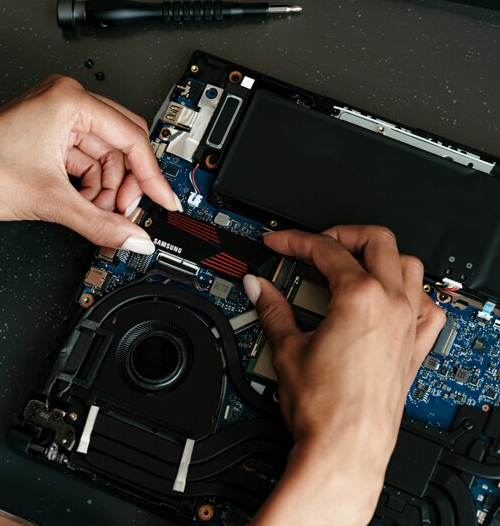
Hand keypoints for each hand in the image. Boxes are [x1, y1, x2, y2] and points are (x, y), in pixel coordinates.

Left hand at [0, 75, 179, 252]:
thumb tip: (134, 238)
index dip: (151, 175)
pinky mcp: (53, 136)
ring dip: (107, 189)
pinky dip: (92, 186)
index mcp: (71, 102)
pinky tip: (85, 204)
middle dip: (126, 183)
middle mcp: (69, 103)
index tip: (164, 199)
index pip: (131, 138)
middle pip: (123, 145)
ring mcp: (60, 119)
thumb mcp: (50, 200)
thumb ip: (100, 223)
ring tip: (96, 212)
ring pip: (107, 157)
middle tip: (127, 212)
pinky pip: (88, 161)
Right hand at [243, 225, 445, 525]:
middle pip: (377, 240)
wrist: (345, 452)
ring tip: (353, 264)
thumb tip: (258, 287)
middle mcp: (391, 305)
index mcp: (359, 298)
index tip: (279, 244)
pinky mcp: (414, 349)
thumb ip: (272, 309)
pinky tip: (392, 300)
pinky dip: (413, 295)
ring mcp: (407, 325)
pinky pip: (428, 309)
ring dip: (381, 256)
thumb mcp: (287, 349)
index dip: (295, 241)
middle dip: (342, 234)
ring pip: (410, 266)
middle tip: (315, 246)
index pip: (324, 249)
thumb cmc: (323, 409)